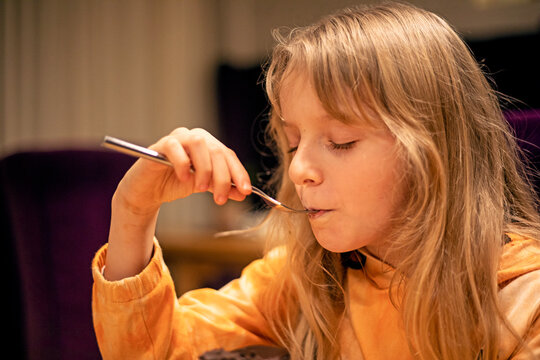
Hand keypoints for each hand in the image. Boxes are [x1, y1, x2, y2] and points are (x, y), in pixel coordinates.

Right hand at [114, 127, 252, 214]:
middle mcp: (195, 137)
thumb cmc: (174, 184)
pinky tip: (184, 179)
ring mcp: (177, 138)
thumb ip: (222, 187)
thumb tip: (242, 193)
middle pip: (216, 151)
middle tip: (220, 199)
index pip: (228, 155)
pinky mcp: (160, 145)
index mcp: (208, 145)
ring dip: (205, 169)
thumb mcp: (203, 187)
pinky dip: (183, 164)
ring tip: (202, 188)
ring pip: (199, 145)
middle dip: (222, 177)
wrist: (147, 191)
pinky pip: (175, 148)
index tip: (246, 191)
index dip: (239, 173)